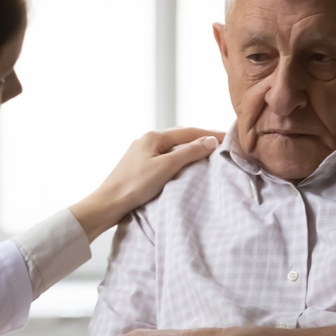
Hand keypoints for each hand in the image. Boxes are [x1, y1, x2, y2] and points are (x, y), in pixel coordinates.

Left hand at [69, 128, 223, 241]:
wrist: (108, 204)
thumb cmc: (135, 185)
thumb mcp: (166, 167)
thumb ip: (189, 152)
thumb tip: (210, 141)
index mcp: (153, 137)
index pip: (188, 132)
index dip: (209, 134)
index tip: (227, 137)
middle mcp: (146, 141)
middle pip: (179, 137)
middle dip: (200, 139)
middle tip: (220, 145)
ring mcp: (141, 154)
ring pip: (172, 148)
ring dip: (189, 150)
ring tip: (206, 155)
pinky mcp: (138, 167)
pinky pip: (164, 158)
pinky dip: (178, 160)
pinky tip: (184, 167)